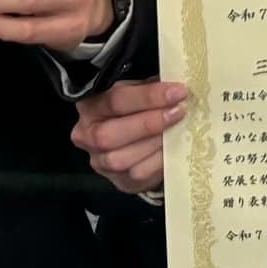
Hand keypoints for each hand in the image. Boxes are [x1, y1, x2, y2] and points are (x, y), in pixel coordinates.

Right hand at [70, 78, 185, 194]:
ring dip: (155, 143)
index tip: (178, 91)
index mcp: (90, 105)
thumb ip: (151, 88)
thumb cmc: (135, 109)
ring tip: (177, 129)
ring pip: (122, 159)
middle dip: (149, 123)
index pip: (115, 101)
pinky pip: (137, 175)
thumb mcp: (137, 91)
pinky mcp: (119, 181)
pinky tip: (173, 147)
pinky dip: (159, 161)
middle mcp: (87, 135)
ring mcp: (100, 162)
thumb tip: (177, 86)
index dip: (148, 97)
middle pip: (110, 135)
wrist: (133, 140)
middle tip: (179, 111)